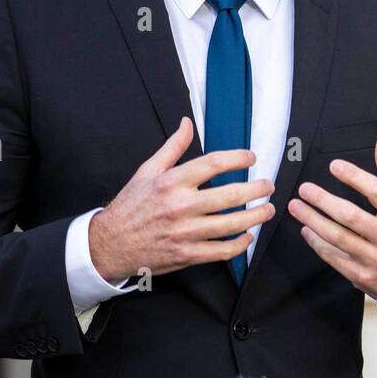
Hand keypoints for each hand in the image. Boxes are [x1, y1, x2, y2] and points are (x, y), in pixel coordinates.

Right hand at [89, 117, 274, 282]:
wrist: (108, 244)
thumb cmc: (130, 206)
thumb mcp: (147, 171)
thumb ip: (172, 147)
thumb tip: (187, 122)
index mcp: (171, 181)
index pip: (213, 164)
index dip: (238, 158)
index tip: (251, 157)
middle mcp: (180, 206)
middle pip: (230, 195)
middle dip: (257, 189)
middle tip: (268, 185)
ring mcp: (185, 232)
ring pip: (231, 224)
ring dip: (256, 216)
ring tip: (267, 209)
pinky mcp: (187, 255)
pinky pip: (221, 251)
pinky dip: (240, 244)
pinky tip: (248, 236)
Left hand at [289, 135, 376, 312]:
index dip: (354, 177)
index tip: (334, 165)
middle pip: (352, 216)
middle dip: (324, 201)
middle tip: (304, 188)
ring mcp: (376, 259)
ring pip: (338, 238)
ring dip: (313, 221)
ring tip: (296, 207)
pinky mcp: (363, 276)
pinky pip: (335, 258)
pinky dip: (318, 244)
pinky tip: (307, 230)